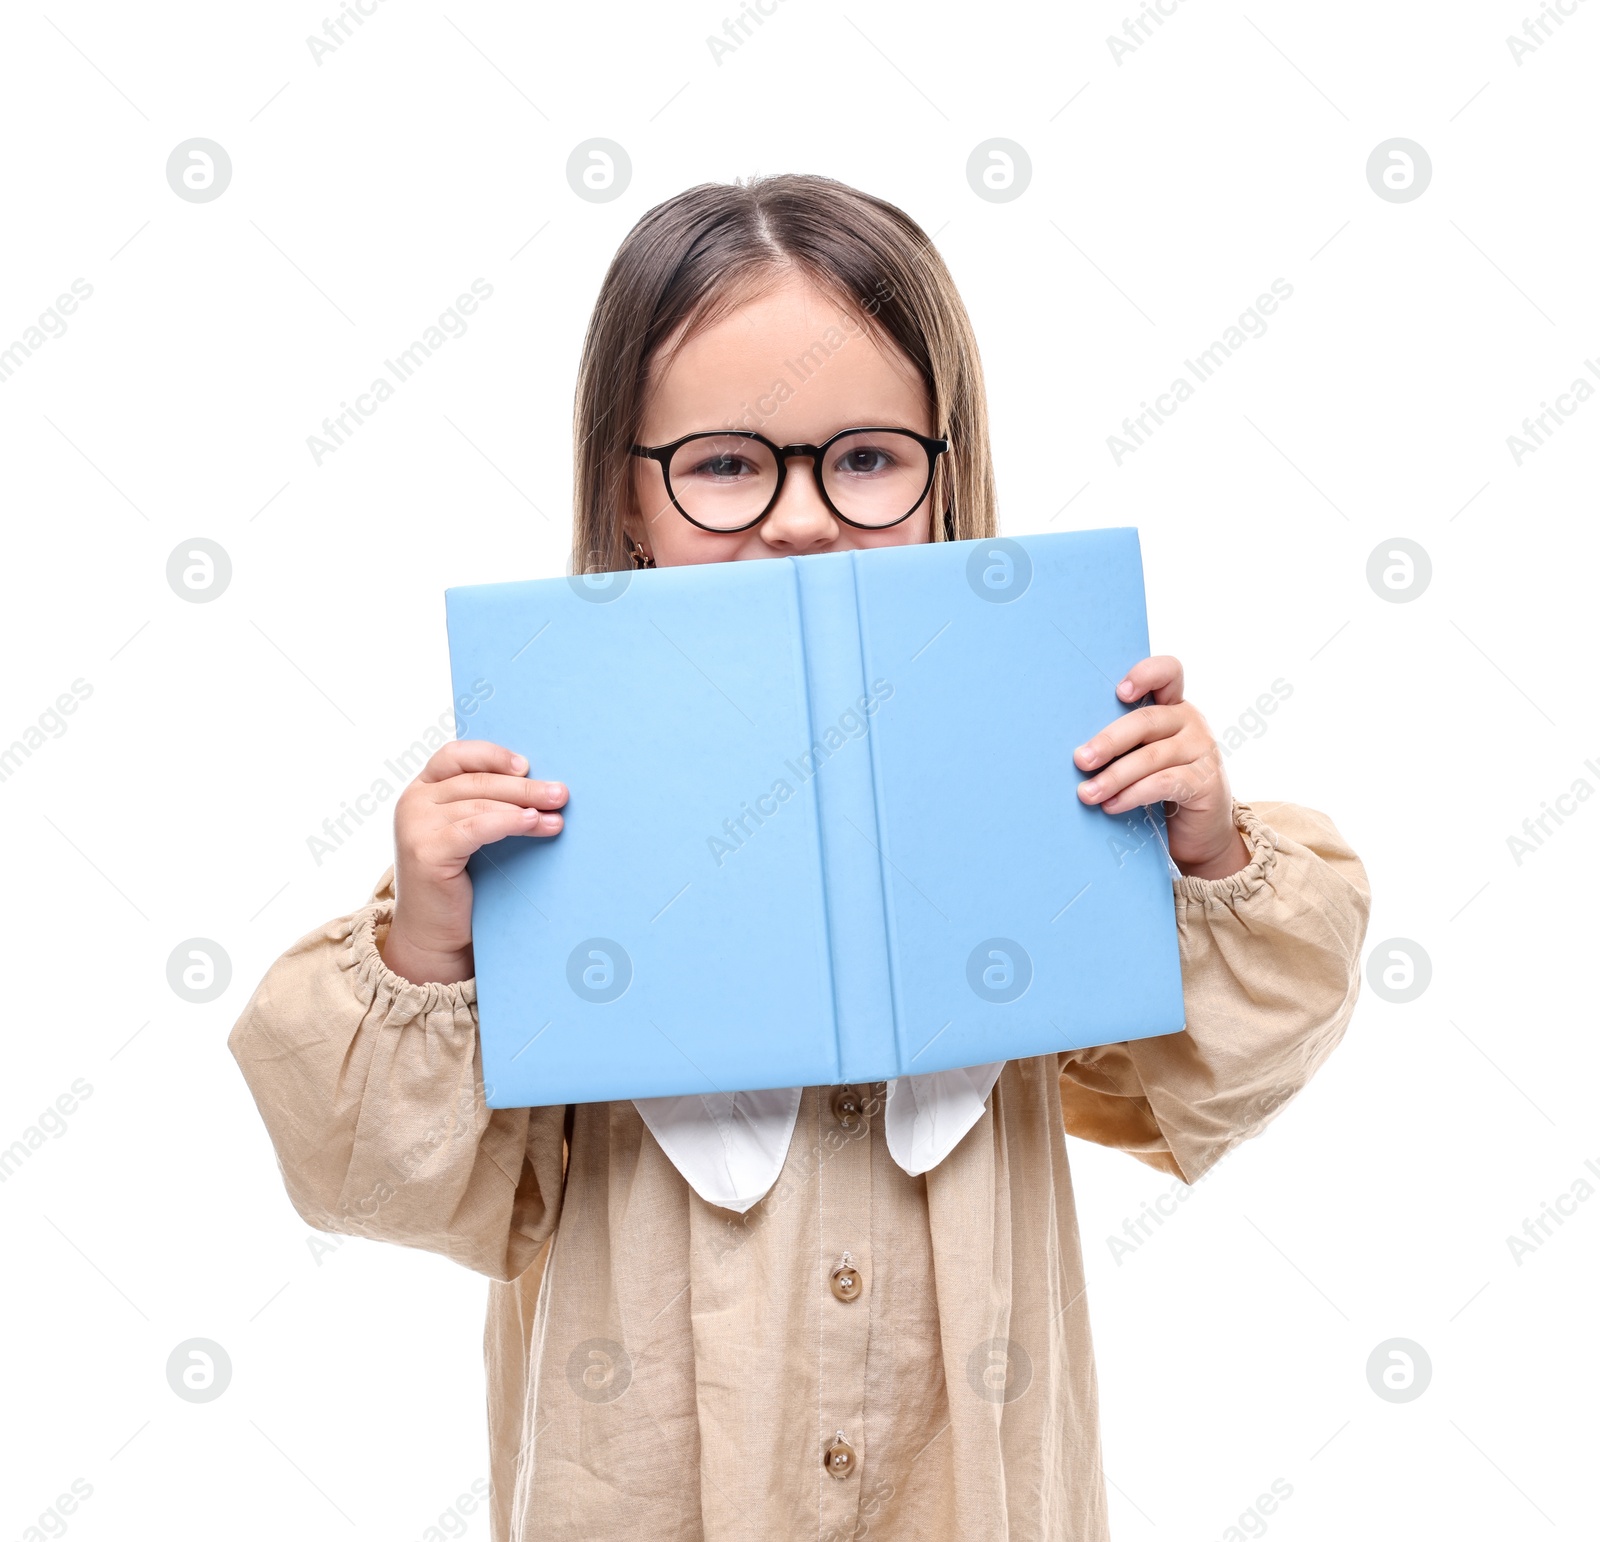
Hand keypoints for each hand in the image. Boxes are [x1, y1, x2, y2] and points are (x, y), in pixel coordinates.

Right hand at [382, 741, 567, 984]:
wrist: (433, 934)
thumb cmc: (459, 881)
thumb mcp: (468, 831)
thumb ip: (485, 803)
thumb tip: (541, 783)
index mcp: (421, 789)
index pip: (455, 755)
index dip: (492, 755)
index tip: (527, 765)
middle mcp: (412, 802)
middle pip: (476, 780)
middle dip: (524, 786)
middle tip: (561, 792)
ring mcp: (415, 826)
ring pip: (480, 803)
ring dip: (525, 805)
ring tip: (557, 813)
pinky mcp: (426, 852)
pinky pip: (477, 827)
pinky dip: (509, 822)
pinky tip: (534, 823)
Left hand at [1072, 655, 1249, 880]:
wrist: (1198, 831)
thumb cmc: (1159, 788)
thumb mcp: (1141, 757)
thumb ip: (1122, 744)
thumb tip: (1075, 752)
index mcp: (1172, 707)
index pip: (1168, 672)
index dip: (1145, 674)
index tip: (1119, 692)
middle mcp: (1192, 721)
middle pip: (1146, 721)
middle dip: (1108, 742)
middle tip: (1080, 760)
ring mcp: (1203, 750)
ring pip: (1151, 756)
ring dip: (1113, 777)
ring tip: (1087, 793)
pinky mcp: (1206, 781)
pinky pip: (1163, 783)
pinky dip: (1133, 794)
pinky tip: (1112, 805)